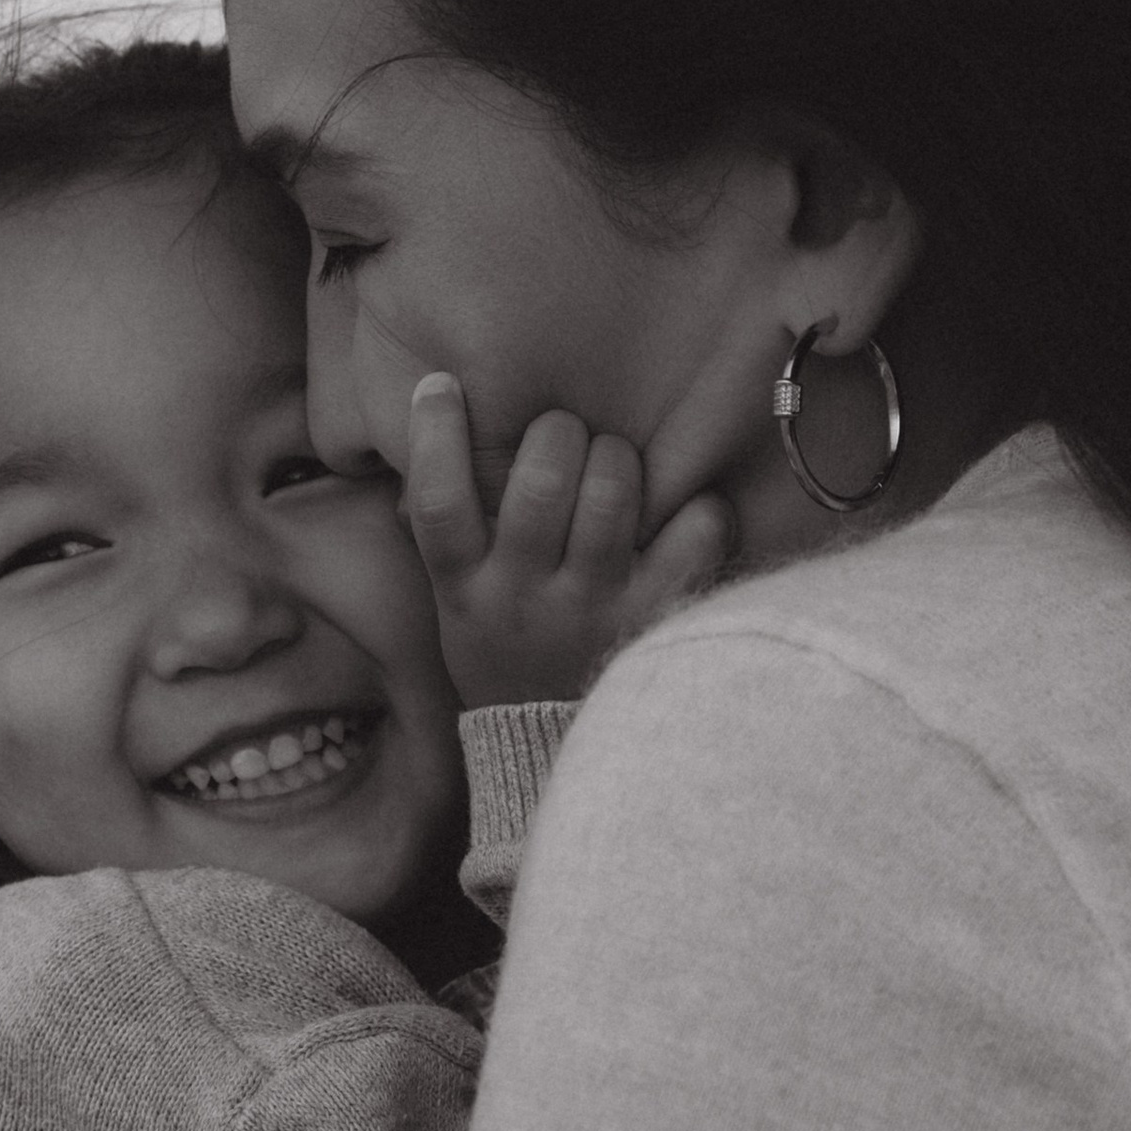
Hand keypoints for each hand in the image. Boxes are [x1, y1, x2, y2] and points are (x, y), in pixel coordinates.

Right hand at [403, 375, 734, 707]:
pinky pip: (693, 535)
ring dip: (618, 458)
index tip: (442, 384)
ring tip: (616, 467)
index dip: (435, 435)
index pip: (437, 504)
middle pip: (540, 483)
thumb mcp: (455, 602)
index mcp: (464, 588)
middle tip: (566, 437)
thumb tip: (433, 424)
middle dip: (560, 433)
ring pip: (612, 495)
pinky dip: (697, 508)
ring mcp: (592, 609)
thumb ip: (450, 532)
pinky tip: (682, 510)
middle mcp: (524, 597)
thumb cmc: (502, 651)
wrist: (546, 746)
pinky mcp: (653, 620)